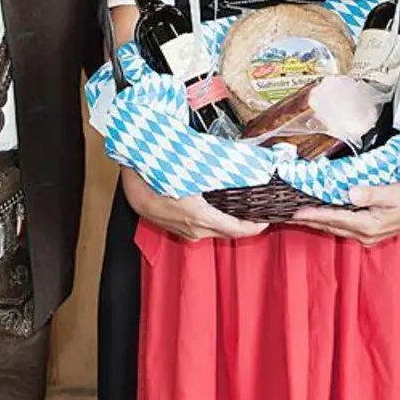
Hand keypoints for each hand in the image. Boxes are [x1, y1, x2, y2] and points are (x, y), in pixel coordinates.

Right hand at [120, 169, 266, 241]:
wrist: (130, 183)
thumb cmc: (157, 174)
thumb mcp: (191, 169)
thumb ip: (220, 171)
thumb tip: (245, 167)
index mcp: (198, 216)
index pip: (236, 229)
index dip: (256, 226)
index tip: (268, 219)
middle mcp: (193, 230)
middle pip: (229, 233)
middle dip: (246, 224)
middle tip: (260, 211)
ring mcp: (185, 232)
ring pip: (216, 231)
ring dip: (231, 223)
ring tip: (244, 208)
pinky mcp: (179, 230)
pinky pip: (204, 229)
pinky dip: (217, 222)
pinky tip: (221, 209)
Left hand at [290, 183, 399, 245]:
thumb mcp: (392, 192)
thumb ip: (370, 193)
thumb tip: (350, 193)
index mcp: (369, 225)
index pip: (334, 219)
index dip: (314, 215)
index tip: (296, 212)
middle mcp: (365, 234)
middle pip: (331, 226)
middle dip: (310, 221)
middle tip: (289, 214)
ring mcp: (366, 236)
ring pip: (336, 229)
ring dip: (318, 222)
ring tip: (300, 215)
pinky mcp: (369, 233)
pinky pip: (344, 228)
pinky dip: (330, 221)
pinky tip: (322, 215)